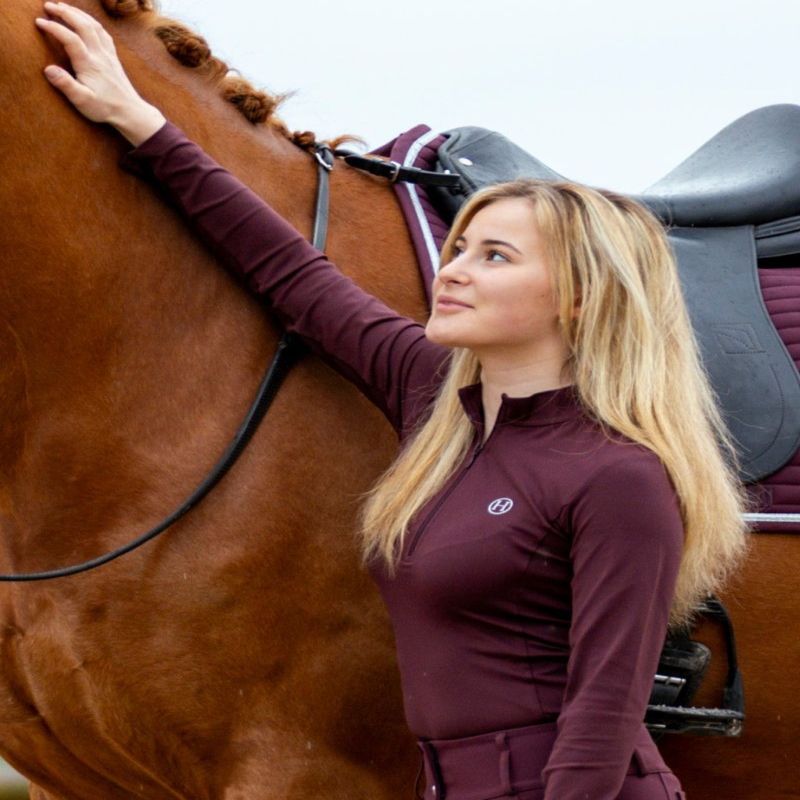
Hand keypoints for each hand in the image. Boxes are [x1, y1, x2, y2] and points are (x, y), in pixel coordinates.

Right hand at [35, 1, 165, 144]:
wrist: (131, 112)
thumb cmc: (106, 108)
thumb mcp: (82, 101)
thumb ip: (66, 85)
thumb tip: (48, 69)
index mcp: (90, 64)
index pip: (70, 38)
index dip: (54, 27)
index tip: (39, 21)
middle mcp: (100, 55)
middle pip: (83, 25)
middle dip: (65, 12)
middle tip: (48, 5)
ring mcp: (109, 55)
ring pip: (95, 26)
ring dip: (78, 13)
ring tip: (63, 7)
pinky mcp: (114, 57)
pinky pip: (104, 33)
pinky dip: (92, 22)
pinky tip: (86, 21)